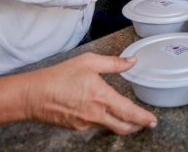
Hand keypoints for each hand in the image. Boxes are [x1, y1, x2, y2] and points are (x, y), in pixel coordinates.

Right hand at [25, 53, 156, 134]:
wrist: (33, 96)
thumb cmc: (60, 76)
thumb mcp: (88, 62)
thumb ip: (113, 63)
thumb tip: (132, 60)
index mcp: (102, 97)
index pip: (129, 112)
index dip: (143, 118)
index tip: (153, 120)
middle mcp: (97, 114)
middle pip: (124, 127)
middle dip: (137, 126)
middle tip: (146, 123)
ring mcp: (86, 123)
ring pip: (110, 127)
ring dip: (121, 124)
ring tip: (128, 117)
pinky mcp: (76, 127)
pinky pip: (95, 125)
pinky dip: (105, 121)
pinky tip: (104, 113)